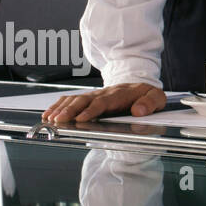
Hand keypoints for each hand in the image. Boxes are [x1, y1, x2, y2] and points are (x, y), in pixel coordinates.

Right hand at [43, 83, 165, 122]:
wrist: (139, 84)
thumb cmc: (147, 94)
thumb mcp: (156, 98)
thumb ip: (150, 103)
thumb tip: (140, 110)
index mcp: (120, 94)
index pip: (104, 102)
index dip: (92, 109)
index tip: (81, 118)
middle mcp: (104, 93)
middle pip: (85, 100)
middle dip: (71, 110)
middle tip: (59, 120)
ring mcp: (95, 95)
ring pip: (75, 99)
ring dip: (62, 109)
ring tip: (50, 119)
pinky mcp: (88, 98)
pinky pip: (71, 99)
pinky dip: (58, 105)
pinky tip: (49, 114)